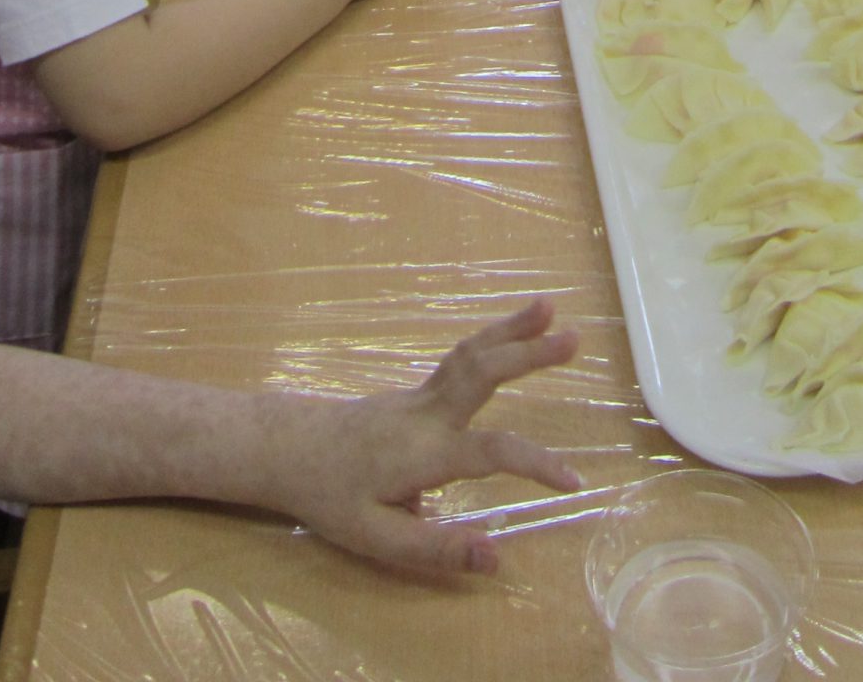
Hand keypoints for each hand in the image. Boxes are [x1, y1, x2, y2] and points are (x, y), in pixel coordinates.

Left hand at [261, 299, 580, 574]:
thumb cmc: (330, 497)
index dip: (537, 464)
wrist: (286, 449)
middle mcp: (428, 413)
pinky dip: (492, 340)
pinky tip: (512, 334)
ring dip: (512, 329)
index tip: (575, 482)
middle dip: (529, 353)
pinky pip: (461, 359)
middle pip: (483, 372)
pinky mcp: (415, 392)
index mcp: (425, 452)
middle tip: (576, 337)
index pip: (493, 453)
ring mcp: (420, 396)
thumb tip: (497, 557)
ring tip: (550, 306)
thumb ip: (438, 548)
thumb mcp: (377, 538)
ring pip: (471, 353)